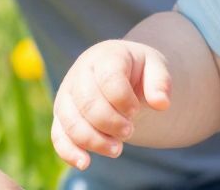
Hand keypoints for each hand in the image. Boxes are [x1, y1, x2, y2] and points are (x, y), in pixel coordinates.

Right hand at [50, 39, 172, 169]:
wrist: (120, 71)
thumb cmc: (138, 70)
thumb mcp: (155, 67)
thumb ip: (161, 82)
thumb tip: (162, 104)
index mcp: (105, 56)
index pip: (109, 79)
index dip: (123, 100)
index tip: (136, 111)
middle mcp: (80, 73)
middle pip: (88, 103)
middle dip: (111, 124)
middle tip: (130, 131)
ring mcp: (67, 94)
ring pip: (72, 122)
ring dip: (95, 140)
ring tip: (117, 149)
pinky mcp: (61, 115)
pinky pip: (58, 135)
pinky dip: (69, 151)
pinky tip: (85, 163)